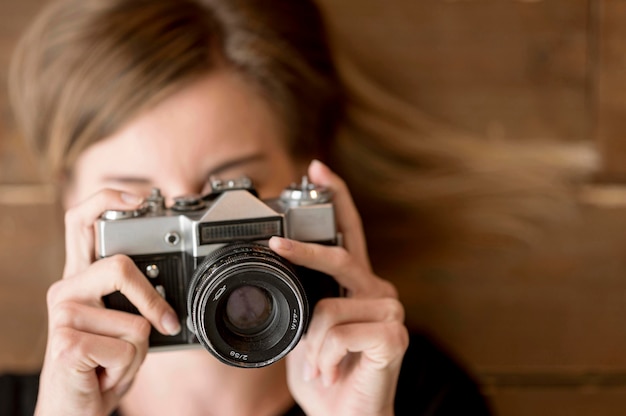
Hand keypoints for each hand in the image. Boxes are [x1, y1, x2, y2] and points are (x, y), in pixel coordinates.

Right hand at [36, 190, 180, 415]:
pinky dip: (128, 368)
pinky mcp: (65, 342)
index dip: (107, 199)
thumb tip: (169, 293)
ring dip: (138, 351)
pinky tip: (104, 373)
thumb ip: (135, 299)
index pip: (81, 222)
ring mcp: (63, 314)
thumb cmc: (102, 364)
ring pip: (135, 320)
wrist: (75, 408)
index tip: (138, 197)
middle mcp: (66, 289)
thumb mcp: (123, 324)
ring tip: (114, 360)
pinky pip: (127, 347)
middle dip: (152, 301)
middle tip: (164, 324)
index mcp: (81, 278)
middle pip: (120, 266)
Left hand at [271, 160, 408, 415]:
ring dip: (311, 343)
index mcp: (355, 285)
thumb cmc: (325, 372)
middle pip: (341, 256)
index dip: (336, 196)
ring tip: (316, 365)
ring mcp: (390, 312)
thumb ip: (301, 297)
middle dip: (304, 252)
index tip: (316, 167)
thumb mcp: (303, 330)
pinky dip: (323, 357)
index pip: (350, 230)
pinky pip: (339, 332)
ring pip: (329, 307)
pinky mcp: (394, 337)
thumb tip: (273, 270)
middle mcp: (377, 290)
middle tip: (276, 246)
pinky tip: (331, 371)